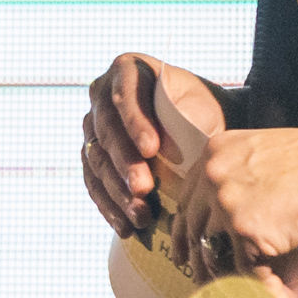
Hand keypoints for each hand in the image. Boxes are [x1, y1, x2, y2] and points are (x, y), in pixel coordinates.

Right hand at [81, 52, 224, 236]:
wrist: (202, 125)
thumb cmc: (206, 112)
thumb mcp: (202, 105)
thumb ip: (188, 117)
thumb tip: (175, 147)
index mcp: (127, 70)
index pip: (125, 96)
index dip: (134, 122)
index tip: (152, 150)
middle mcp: (101, 94)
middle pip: (107, 131)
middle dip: (125, 164)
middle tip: (144, 190)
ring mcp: (92, 126)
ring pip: (97, 161)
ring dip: (117, 192)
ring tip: (141, 215)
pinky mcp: (92, 156)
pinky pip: (93, 183)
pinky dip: (109, 207)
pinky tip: (126, 227)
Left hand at [177, 118, 297, 274]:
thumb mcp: (266, 153)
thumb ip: (242, 177)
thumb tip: (232, 218)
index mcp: (215, 153)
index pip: (188, 199)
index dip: (186, 229)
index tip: (185, 249)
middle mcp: (213, 177)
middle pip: (194, 230)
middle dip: (198, 261)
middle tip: (203, 282)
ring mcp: (227, 204)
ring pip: (216, 256)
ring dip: (229, 283)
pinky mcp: (248, 231)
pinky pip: (247, 272)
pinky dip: (265, 292)